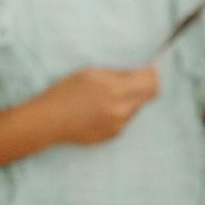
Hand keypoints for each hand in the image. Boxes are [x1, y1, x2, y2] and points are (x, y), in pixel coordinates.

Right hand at [39, 64, 159, 144]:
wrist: (50, 120)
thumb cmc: (67, 91)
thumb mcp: (92, 73)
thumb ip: (120, 73)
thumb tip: (143, 72)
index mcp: (116, 89)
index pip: (151, 83)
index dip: (153, 74)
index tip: (150, 70)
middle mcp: (122, 109)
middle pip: (150, 96)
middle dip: (144, 86)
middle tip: (133, 80)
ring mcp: (119, 124)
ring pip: (136, 108)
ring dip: (129, 100)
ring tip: (107, 97)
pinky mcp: (114, 135)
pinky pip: (125, 120)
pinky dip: (119, 113)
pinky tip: (100, 110)